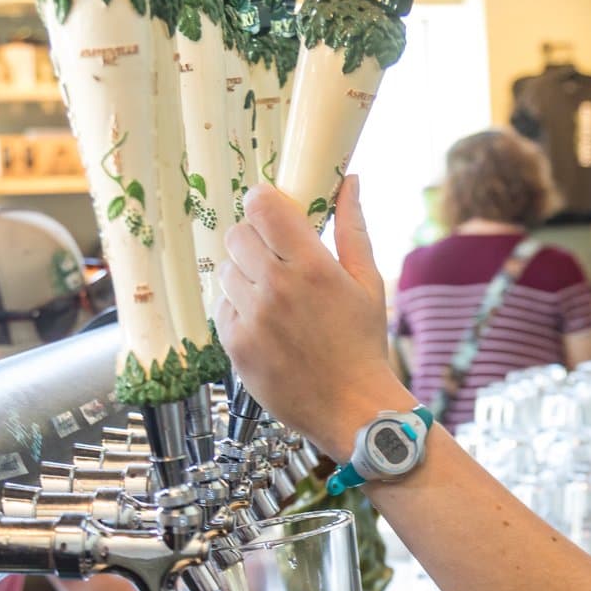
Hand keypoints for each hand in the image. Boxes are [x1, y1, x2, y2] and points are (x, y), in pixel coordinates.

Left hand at [217, 176, 410, 454]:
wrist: (352, 408)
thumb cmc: (364, 345)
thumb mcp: (369, 283)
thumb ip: (352, 228)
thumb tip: (349, 181)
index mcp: (312, 267)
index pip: (263, 207)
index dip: (263, 201)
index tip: (272, 210)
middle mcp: (277, 288)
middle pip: (238, 234)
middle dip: (254, 238)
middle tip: (274, 257)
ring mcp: (252, 318)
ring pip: (226, 270)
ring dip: (244, 274)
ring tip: (272, 296)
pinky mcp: (235, 345)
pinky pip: (221, 307)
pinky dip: (238, 308)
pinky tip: (265, 323)